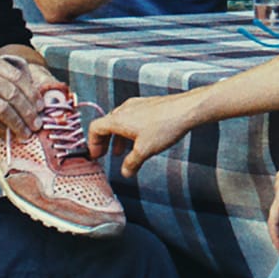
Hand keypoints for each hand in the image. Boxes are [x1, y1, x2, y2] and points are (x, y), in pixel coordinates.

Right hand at [0, 47, 42, 137]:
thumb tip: (23, 91)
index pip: (14, 74)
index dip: (30, 91)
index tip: (39, 103)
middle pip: (12, 91)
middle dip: (29, 109)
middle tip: (37, 121)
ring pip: (4, 107)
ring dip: (19, 121)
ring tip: (26, 131)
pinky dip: (2, 127)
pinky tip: (7, 133)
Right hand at [87, 92, 202, 178]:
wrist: (186, 109)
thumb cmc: (164, 126)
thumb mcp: (144, 150)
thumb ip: (132, 163)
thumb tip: (125, 172)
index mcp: (118, 119)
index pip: (95, 128)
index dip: (92, 143)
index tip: (96, 155)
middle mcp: (125, 109)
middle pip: (106, 124)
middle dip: (104, 141)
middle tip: (104, 154)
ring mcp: (137, 105)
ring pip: (120, 122)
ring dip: (117, 137)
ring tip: (122, 152)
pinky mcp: (149, 106)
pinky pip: (132, 118)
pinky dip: (129, 131)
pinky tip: (140, 141)